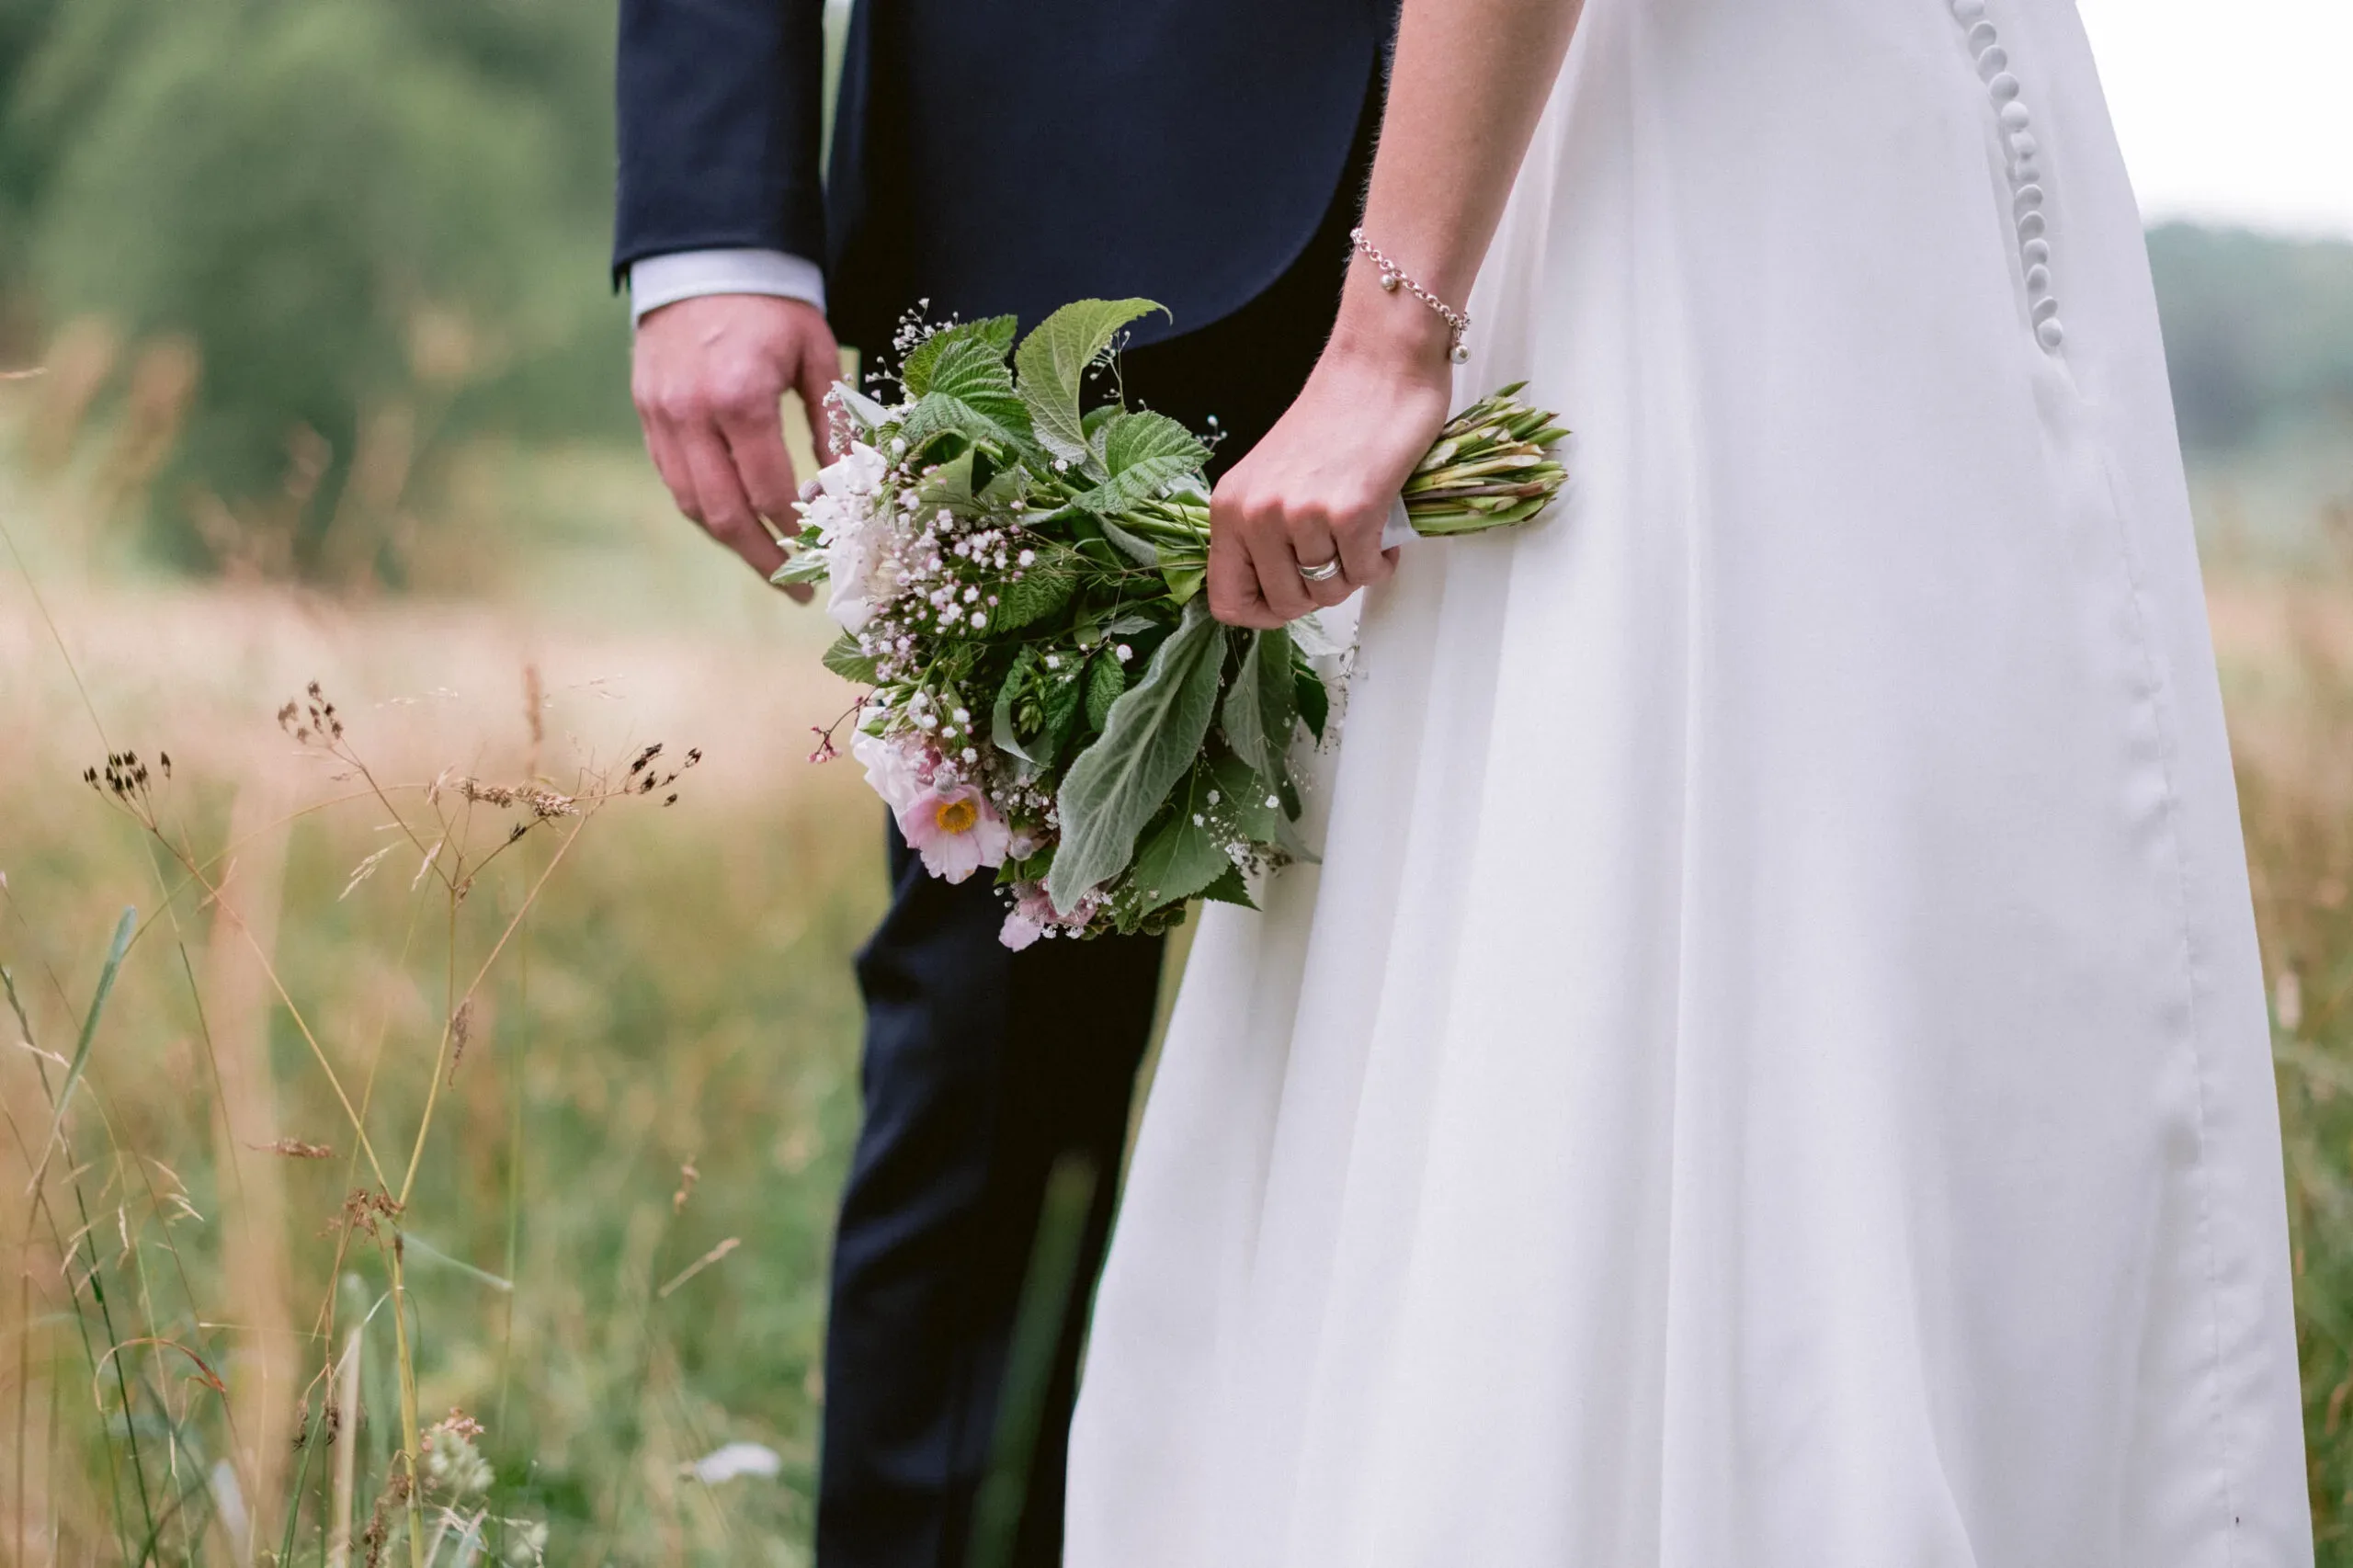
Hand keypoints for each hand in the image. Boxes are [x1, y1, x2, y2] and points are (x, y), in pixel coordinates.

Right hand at [632, 293, 842, 594]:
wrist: (706, 256)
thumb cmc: (774, 305)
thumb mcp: (818, 358)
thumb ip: (833, 426)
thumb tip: (850, 489)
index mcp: (740, 398)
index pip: (769, 491)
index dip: (799, 531)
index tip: (825, 553)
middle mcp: (691, 414)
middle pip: (724, 514)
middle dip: (763, 559)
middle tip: (795, 589)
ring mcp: (661, 416)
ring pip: (691, 504)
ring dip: (730, 542)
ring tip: (768, 563)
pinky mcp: (646, 412)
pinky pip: (673, 478)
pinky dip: (704, 508)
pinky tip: (735, 523)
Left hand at [1207, 305, 1453, 628]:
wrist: (1379, 364)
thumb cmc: (1335, 416)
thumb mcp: (1272, 477)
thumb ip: (1261, 530)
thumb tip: (1273, 587)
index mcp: (1229, 505)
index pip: (1226, 599)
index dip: (1262, 613)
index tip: (1290, 600)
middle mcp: (1256, 513)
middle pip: (1285, 604)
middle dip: (1320, 592)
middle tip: (1339, 557)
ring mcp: (1300, 514)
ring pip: (1328, 592)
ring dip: (1355, 573)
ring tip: (1363, 536)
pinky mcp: (1349, 512)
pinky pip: (1365, 573)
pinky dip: (1381, 561)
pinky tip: (1383, 531)